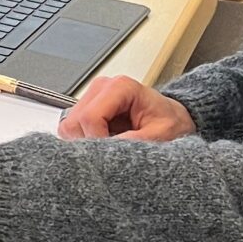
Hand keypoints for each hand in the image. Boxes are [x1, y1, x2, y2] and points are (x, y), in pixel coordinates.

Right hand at [57, 77, 194, 143]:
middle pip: (74, 122)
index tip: (111, 154)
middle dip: (89, 143)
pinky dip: (84, 142)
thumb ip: (131, 143)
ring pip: (68, 128)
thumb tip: (104, 154)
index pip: (90, 117)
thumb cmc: (170, 123)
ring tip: (111, 144)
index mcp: (120, 87)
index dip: (97, 141)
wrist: (174, 120)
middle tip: (112, 151)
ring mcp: (91, 97)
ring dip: (85, 142)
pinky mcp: (85, 109)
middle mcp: (102, 87)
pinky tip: (104, 142)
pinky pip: (71, 131)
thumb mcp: (159, 136)